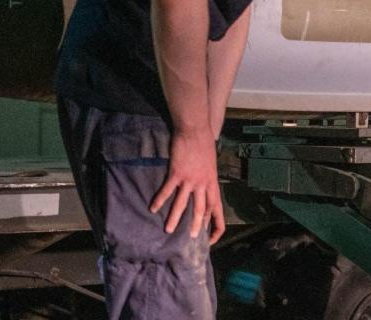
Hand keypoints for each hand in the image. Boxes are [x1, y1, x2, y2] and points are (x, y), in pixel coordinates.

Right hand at [150, 128, 225, 243]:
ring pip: (183, 204)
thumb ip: (207, 181)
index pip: (218, 210)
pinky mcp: (178, 173)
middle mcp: (203, 184)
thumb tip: (204, 191)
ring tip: (168, 230)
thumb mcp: (211, 166)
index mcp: (213, 184)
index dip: (216, 226)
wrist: (196, 131)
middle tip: (191, 238)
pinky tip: (152, 208)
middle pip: (202, 210)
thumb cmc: (204, 146)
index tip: (211, 237)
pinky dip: (160, 200)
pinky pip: (167, 190)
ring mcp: (190, 179)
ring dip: (175, 218)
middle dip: (196, 225)